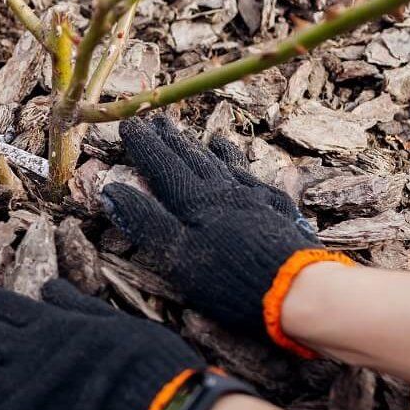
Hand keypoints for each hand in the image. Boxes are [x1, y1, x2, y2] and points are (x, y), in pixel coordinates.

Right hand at [100, 117, 348, 355]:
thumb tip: (111, 190)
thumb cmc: (230, 278)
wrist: (297, 290)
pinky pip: (254, 178)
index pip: (163, 166)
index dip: (144, 146)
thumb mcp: (177, 255)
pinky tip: (240, 164)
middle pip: (193, 159)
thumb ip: (145, 221)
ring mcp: (254, 199)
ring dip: (206, 149)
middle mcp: (225, 192)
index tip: (129, 124)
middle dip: (171, 140)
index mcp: (196, 201)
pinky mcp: (278, 211)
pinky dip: (240, 166)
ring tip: (199, 135)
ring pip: (224, 165)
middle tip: (157, 120)